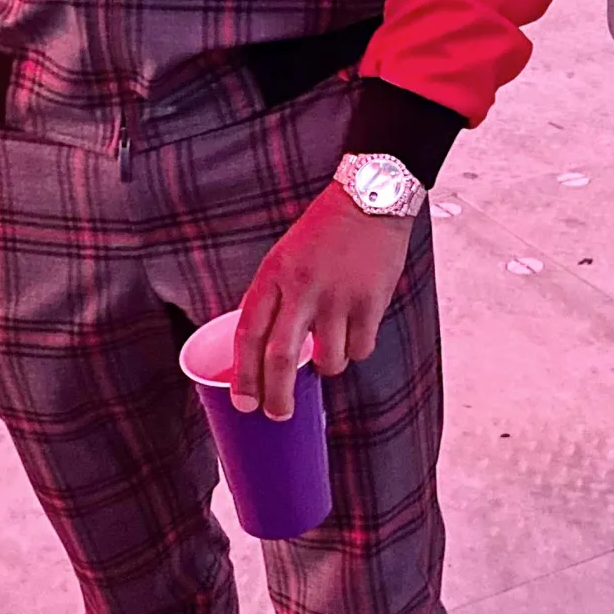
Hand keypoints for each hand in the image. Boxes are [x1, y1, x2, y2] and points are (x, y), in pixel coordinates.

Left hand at [232, 184, 413, 419]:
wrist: (370, 199)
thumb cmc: (324, 231)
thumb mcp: (284, 256)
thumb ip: (274, 298)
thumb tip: (267, 350)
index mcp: (274, 275)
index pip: (248, 334)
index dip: (244, 375)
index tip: (244, 403)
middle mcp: (302, 288)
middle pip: (281, 358)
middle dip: (277, 396)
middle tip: (278, 414)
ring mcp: (338, 297)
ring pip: (328, 361)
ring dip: (327, 367)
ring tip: (330, 349)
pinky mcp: (370, 302)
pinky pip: (360, 349)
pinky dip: (356, 350)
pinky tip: (356, 331)